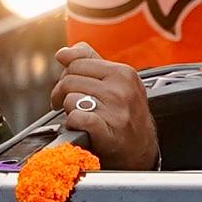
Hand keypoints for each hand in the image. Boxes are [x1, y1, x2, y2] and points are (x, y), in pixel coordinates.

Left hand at [50, 45, 157, 169]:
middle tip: (68, 105)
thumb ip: (90, 62)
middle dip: (62, 93)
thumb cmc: (123, 114)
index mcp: (123, 72)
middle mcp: (122, 89)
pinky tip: (82, 127)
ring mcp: (117, 110)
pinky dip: (73, 124)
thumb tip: (63, 52)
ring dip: (69, 110)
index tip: (69, 87)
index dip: (67, 75)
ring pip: (70, 99)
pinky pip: (76, 118)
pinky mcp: (108, 132)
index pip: (76, 61)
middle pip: (69, 79)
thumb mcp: (115, 83)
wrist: (140, 148)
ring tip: (80, 116)